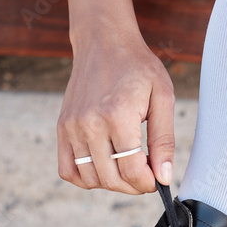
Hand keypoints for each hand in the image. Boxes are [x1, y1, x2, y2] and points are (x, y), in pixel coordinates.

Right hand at [57, 27, 174, 194]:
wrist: (103, 41)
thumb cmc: (137, 67)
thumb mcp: (162, 98)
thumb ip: (164, 140)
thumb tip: (163, 176)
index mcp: (117, 115)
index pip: (131, 170)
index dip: (148, 183)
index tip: (156, 179)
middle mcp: (89, 123)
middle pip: (111, 179)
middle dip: (133, 186)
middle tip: (145, 174)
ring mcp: (71, 127)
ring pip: (90, 179)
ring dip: (112, 183)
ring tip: (126, 168)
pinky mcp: (62, 128)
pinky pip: (68, 170)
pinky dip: (86, 178)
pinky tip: (103, 166)